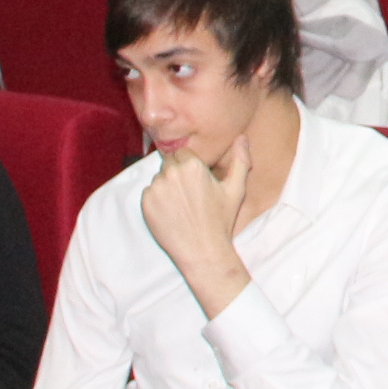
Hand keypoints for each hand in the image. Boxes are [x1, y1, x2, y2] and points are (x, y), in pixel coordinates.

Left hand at [140, 140, 254, 316]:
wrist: (202, 250)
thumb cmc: (220, 220)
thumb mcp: (236, 189)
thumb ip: (240, 160)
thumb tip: (242, 137)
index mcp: (192, 165)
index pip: (183, 153)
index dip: (189, 167)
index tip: (196, 182)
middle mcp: (171, 173)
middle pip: (169, 163)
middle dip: (177, 174)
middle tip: (189, 195)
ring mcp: (156, 188)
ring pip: (158, 178)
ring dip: (166, 186)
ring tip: (180, 205)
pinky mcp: (145, 203)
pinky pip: (148, 193)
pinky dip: (156, 200)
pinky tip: (170, 213)